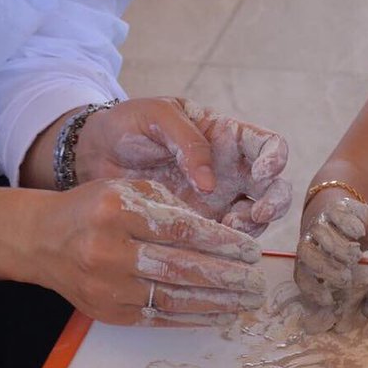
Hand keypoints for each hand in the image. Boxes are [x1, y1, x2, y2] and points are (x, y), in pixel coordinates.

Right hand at [32, 179, 266, 325]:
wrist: (45, 240)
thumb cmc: (95, 207)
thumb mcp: (131, 188)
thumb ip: (172, 204)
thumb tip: (220, 231)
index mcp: (119, 211)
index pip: (181, 230)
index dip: (221, 241)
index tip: (250, 250)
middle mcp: (110, 250)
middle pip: (180, 267)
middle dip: (226, 277)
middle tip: (257, 281)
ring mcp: (107, 286)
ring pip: (172, 296)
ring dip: (216, 302)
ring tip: (246, 301)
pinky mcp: (107, 311)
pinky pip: (156, 317)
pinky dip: (190, 317)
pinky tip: (218, 314)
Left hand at [75, 98, 292, 235]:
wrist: (92, 156)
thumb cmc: (127, 125)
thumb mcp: (156, 116)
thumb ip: (187, 140)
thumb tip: (211, 181)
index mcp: (225, 136)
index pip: (268, 144)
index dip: (275, 157)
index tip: (263, 172)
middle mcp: (229, 170)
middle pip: (273, 186)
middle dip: (275, 201)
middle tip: (257, 213)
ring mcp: (217, 201)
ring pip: (256, 217)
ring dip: (253, 227)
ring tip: (230, 233)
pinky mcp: (197, 226)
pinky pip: (224, 241)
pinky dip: (227, 249)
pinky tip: (212, 250)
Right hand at [295, 195, 367, 309]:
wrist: (335, 224)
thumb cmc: (359, 224)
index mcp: (337, 210)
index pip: (336, 212)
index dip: (346, 221)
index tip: (360, 232)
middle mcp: (318, 225)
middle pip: (320, 232)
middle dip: (337, 247)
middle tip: (356, 258)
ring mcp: (308, 244)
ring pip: (306, 253)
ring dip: (324, 267)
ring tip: (345, 279)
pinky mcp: (304, 264)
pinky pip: (300, 275)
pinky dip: (311, 288)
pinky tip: (328, 300)